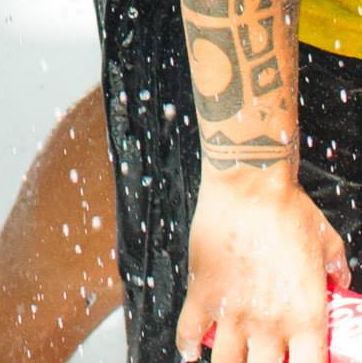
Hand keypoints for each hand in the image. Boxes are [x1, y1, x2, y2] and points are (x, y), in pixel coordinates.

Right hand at [176, 175, 348, 362]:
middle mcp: (270, 324)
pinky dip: (187, 344)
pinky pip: (189, 332)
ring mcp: (233, 311)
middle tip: (263, 355)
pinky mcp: (202, 292)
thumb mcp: (328, 242)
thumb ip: (336, 270)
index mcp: (305, 317)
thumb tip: (338, 281)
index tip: (298, 361)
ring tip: (233, 358)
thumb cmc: (288, 208)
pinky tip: (191, 348)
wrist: (249, 182)